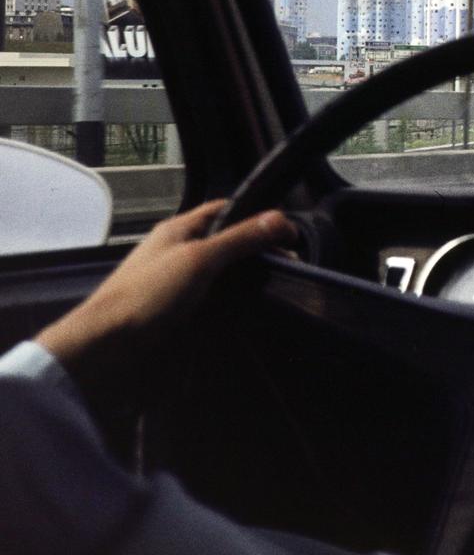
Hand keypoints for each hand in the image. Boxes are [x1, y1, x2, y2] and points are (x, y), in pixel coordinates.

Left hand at [37, 199, 296, 379]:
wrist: (105, 344)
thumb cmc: (148, 294)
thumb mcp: (200, 259)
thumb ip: (240, 239)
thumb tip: (281, 219)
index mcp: (179, 229)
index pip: (226, 210)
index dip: (257, 217)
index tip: (287, 235)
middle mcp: (178, 250)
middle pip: (226, 241)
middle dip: (255, 251)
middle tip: (287, 267)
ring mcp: (175, 280)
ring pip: (221, 271)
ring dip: (244, 279)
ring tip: (273, 289)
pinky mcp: (174, 308)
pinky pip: (210, 297)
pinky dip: (229, 301)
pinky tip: (244, 310)